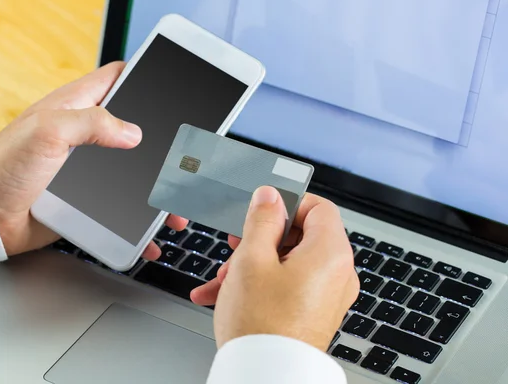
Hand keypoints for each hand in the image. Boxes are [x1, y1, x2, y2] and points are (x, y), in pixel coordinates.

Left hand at [0, 62, 186, 256]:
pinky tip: (152, 233)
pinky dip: (139, 219)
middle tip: (185, 156)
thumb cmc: (5, 166)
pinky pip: (123, 205)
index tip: (171, 86)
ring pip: (136, 171)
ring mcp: (91, 167)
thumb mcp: (47, 131)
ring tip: (176, 205)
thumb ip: (92, 122)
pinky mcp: (90, 197)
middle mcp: (87, 134)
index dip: (143, 77)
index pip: (117, 79)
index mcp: (77, 106)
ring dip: (158, 187)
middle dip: (163, 143)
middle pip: (137, 128)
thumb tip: (134, 133)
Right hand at [191, 186, 358, 350]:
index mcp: (330, 253)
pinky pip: (288, 285)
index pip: (319, 206)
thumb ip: (261, 220)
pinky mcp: (314, 312)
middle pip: (300, 235)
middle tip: (235, 247)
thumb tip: (270, 196)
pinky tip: (225, 295)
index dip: (288, 202)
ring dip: (253, 264)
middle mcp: (337, 273)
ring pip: (288, 262)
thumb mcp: (252, 260)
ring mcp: (327, 296)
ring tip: (223, 280)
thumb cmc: (262, 325)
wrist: (265, 377)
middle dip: (260, 239)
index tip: (262, 209)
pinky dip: (260, 284)